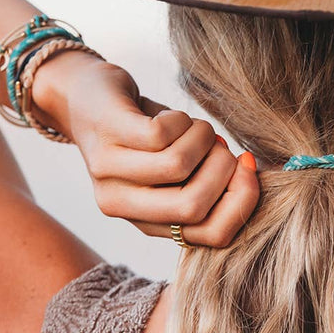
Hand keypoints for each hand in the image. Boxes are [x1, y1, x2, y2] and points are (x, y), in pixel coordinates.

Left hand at [30, 50, 259, 245]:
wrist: (84, 96)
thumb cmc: (143, 132)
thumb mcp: (174, 169)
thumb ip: (206, 183)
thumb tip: (249, 174)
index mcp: (144, 223)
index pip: (211, 236)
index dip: (243, 203)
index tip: (249, 168)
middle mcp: (120, 205)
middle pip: (195, 207)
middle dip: (224, 170)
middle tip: (222, 146)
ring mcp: (109, 171)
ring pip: (179, 166)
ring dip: (203, 139)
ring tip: (196, 128)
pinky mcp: (107, 134)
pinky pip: (162, 134)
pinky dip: (182, 120)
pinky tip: (174, 117)